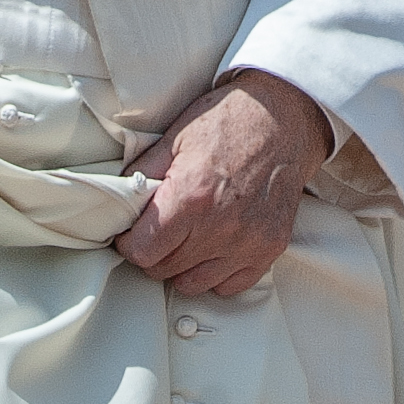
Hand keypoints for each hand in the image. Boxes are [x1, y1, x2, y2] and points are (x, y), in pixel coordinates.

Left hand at [115, 71, 332, 297]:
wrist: (284, 117)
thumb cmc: (230, 122)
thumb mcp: (175, 137)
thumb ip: (142, 173)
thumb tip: (118, 201)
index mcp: (190, 197)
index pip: (142, 252)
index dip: (130, 244)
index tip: (133, 234)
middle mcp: (219, 227)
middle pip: (163, 270)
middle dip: (153, 253)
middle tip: (160, 232)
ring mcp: (246, 243)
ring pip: (192, 284)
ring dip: (182, 267)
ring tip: (186, 240)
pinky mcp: (268, 250)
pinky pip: (228, 286)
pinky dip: (215, 274)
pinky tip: (213, 248)